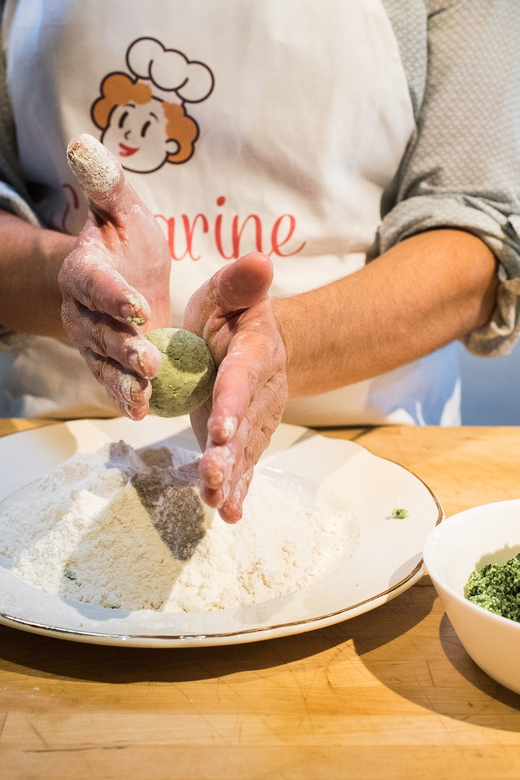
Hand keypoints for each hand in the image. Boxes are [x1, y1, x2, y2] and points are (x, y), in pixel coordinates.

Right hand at [58, 134, 170, 418]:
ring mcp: (92, 340)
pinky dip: (125, 396)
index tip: (136, 306)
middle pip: (99, 330)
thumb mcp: (123, 210)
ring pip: (104, 361)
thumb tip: (83, 142)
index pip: (94, 282)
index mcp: (86, 269)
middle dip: (123, 346)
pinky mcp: (107, 362)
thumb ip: (107, 185)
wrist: (120, 278)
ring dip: (124, 379)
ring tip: (146, 394)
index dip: (111, 295)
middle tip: (148, 361)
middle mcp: (82, 309)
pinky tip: (143, 410)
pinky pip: (112, 380)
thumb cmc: (126, 242)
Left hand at [184, 252, 288, 522]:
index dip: (234, 401)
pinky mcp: (247, 437)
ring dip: (233, 476)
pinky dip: (238, 488)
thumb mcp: (227, 292)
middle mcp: (262, 390)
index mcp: (254, 351)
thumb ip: (240, 282)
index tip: (222, 427)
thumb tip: (260, 260)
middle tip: (214, 475)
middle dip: (231, 452)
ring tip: (218, 502)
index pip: (243, 377)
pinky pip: (245, 463)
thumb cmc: (231, 314)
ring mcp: (257, 418)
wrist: (251, 343)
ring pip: (247, 449)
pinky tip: (229, 514)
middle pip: (248, 423)